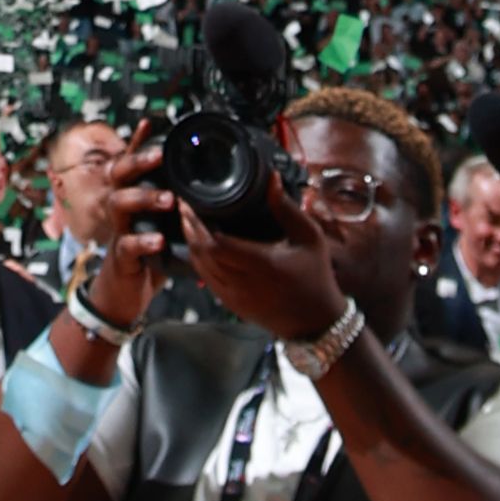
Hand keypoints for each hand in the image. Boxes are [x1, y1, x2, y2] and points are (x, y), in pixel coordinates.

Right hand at [77, 131, 177, 335]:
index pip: (131, 164)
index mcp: (132, 197)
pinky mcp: (121, 257)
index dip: (137, 143)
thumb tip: (208, 190)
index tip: (150, 122)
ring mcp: (118, 231)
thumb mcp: (163, 224)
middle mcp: (120, 208)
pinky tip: (158, 241)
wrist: (124, 294)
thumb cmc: (148, 254)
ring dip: (143, 198)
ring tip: (168, 199)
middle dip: (137, 162)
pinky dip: (142, 241)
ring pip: (119, 203)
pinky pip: (127, 245)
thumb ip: (176, 206)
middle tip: (159, 156)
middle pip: (118, 175)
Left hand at [181, 198, 350, 350]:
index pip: (218, 243)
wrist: (316, 323)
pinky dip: (197, 260)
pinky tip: (197, 244)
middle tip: (183, 205)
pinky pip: (205, 279)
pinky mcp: (231, 305)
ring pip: (199, 267)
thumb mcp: (309, 238)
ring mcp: (234, 297)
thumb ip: (287, 208)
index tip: (192, 202)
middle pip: (202, 253)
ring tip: (186, 220)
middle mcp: (244, 283)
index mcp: (263, 264)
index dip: (199, 223)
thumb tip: (271, 178)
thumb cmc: (316, 275)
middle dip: (189, 228)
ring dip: (190, 242)